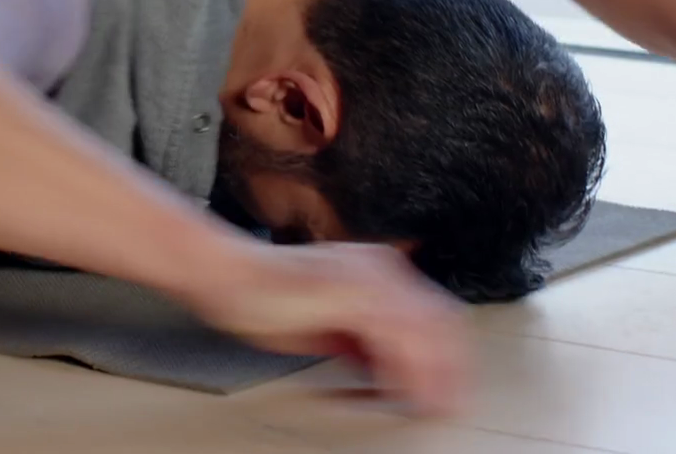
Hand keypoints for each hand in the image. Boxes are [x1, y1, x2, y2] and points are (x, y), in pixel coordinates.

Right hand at [186, 241, 471, 415]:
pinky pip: (392, 336)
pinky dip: (398, 368)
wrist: (226, 275)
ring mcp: (369, 276)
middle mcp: (381, 268)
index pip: (432, 316)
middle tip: (444, 406)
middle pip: (442, 320)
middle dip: (449, 369)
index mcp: (376, 272)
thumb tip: (383, 370)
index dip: (443, 358)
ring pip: (424, 329)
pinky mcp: (352, 291)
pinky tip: (393, 389)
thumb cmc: (263, 298)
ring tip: (423, 405)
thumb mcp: (325, 326)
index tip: (442, 392)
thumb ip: (358, 343)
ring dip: (429, 372)